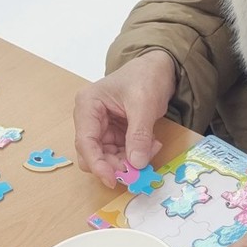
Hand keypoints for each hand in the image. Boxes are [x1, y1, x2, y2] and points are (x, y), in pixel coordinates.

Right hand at [73, 51, 175, 186]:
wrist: (160, 67)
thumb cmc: (147, 77)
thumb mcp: (144, 104)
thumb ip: (139, 134)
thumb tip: (136, 164)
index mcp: (88, 105)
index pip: (85, 141)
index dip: (98, 163)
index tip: (113, 179)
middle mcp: (90, 118)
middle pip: (94, 152)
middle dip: (116, 163)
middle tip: (138, 169)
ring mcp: (103, 126)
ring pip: (108, 155)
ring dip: (129, 160)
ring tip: (152, 148)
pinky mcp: (116, 131)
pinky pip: (121, 151)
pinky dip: (136, 154)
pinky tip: (151, 145)